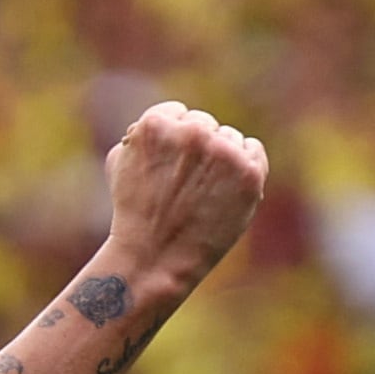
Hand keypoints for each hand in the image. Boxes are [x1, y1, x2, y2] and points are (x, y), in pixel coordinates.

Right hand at [103, 102, 268, 295]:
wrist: (154, 259)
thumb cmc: (134, 214)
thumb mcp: (120, 164)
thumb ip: (141, 133)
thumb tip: (167, 119)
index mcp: (156, 124)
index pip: (177, 113)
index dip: (172, 144)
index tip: (168, 168)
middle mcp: (192, 132)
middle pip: (204, 124)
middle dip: (197, 151)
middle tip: (184, 187)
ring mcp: (223, 152)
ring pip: (230, 138)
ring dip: (221, 160)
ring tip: (201, 195)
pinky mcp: (248, 172)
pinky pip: (254, 150)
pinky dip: (245, 166)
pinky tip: (226, 190)